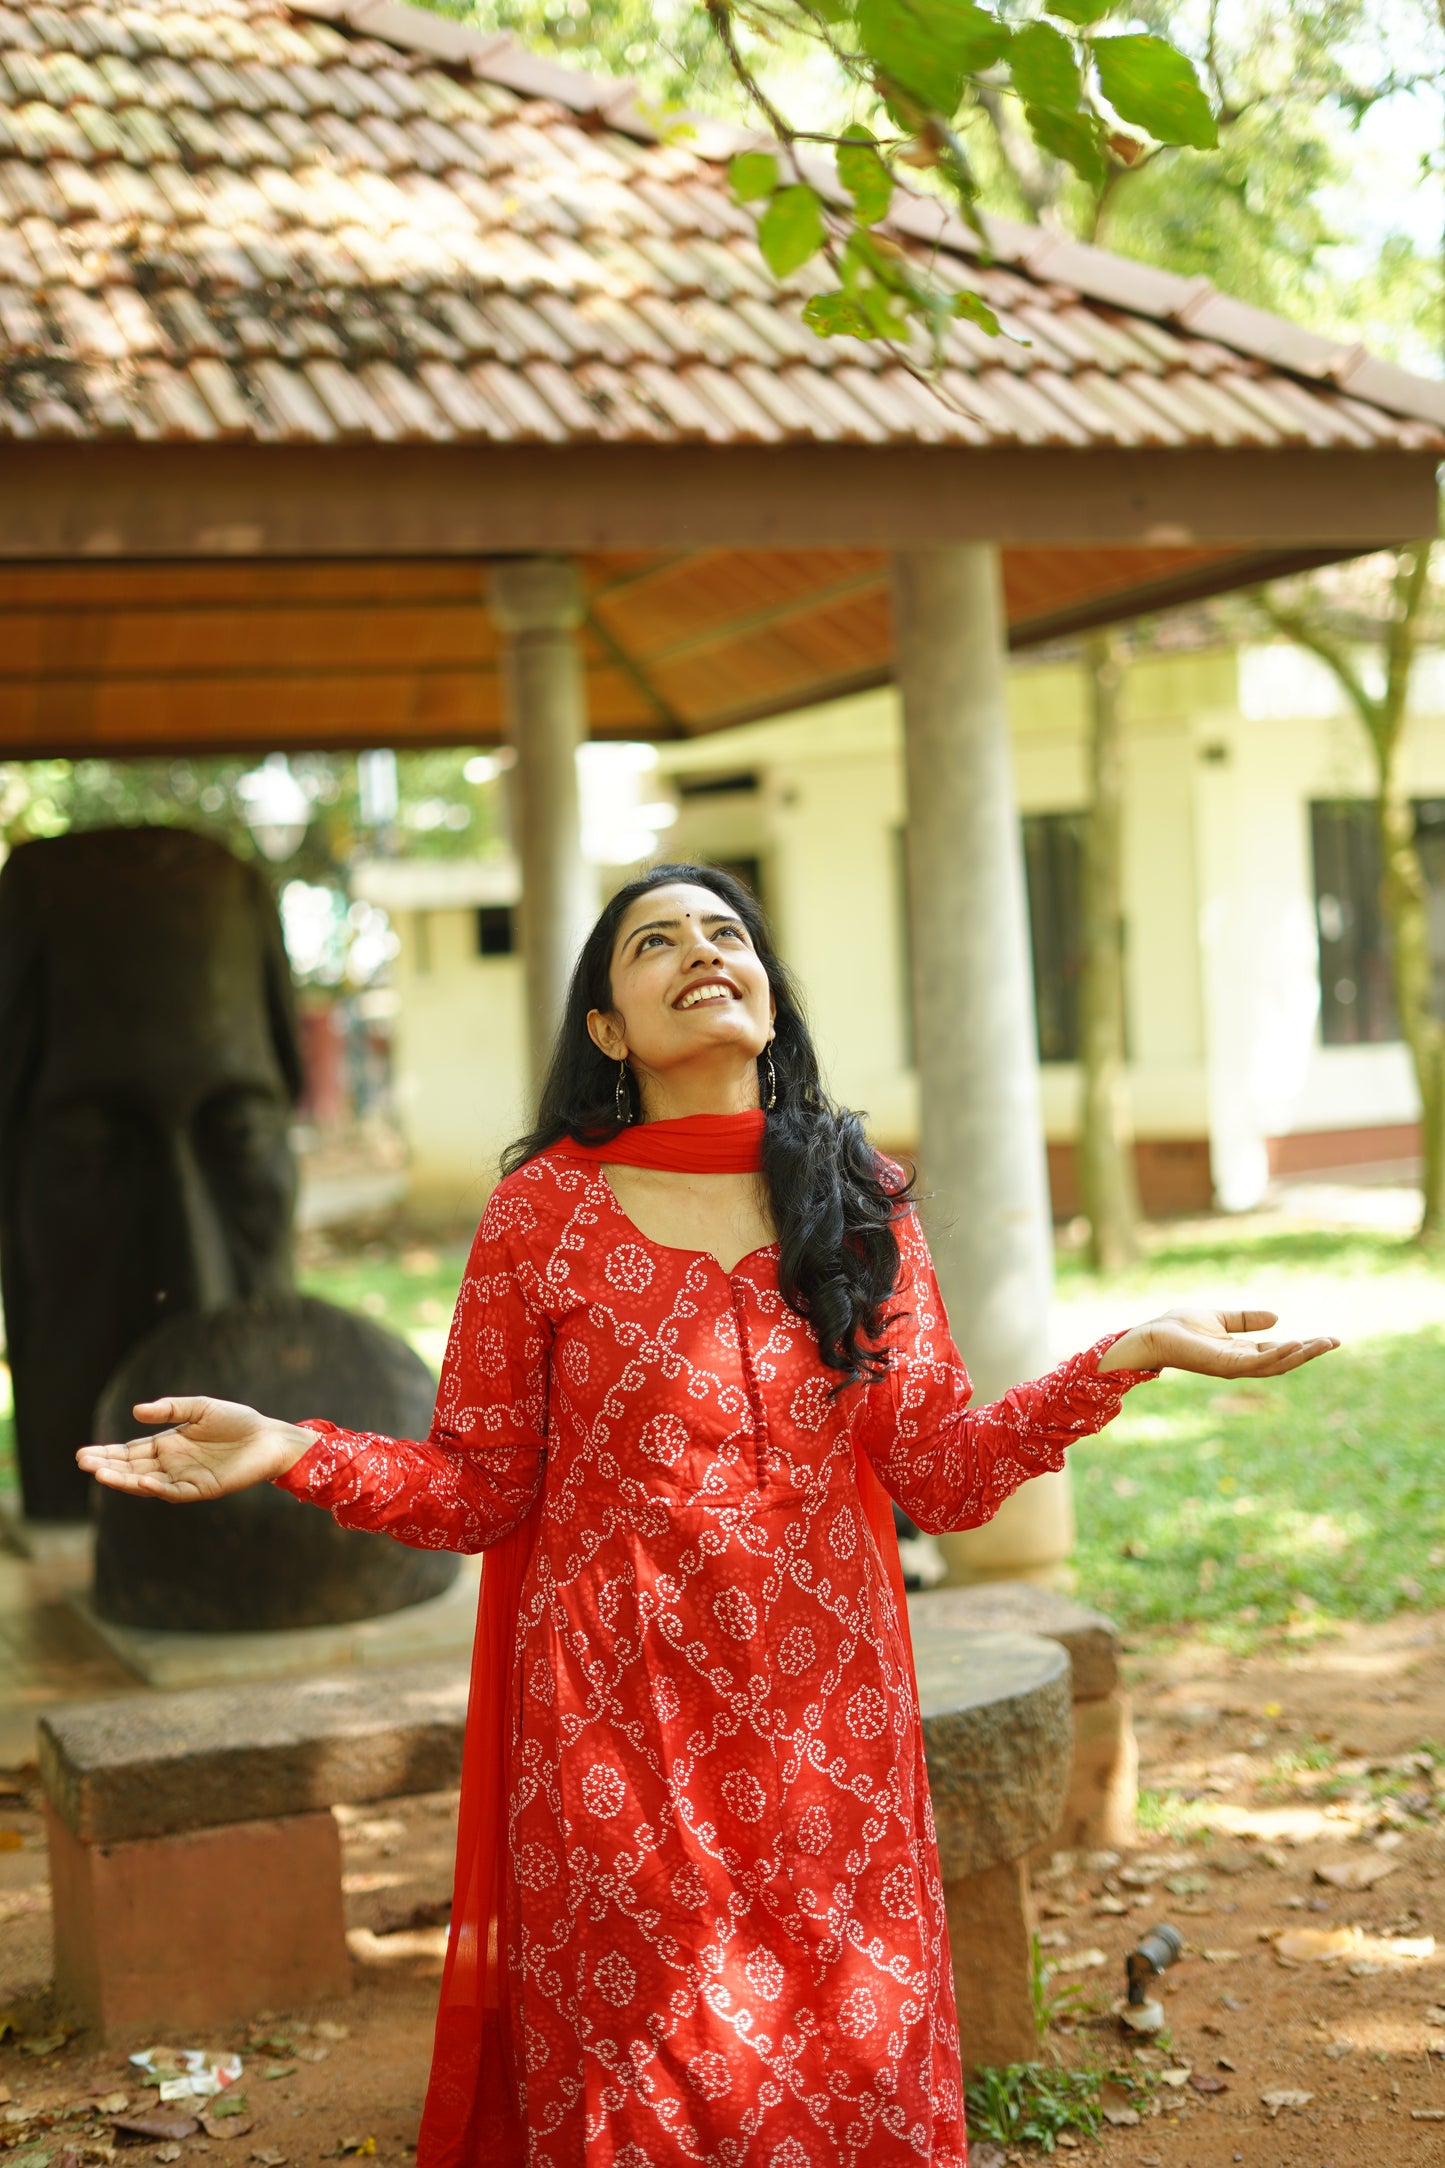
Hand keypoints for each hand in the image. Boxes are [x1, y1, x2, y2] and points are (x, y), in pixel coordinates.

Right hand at [76, 1397, 316, 1503]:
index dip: (107, 1454)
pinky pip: (175, 1491)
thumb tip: (136, 1411)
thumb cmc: (236, 1420)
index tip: (83, 1455)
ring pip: (147, 1482)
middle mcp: (171, 1464)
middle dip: (108, 1466)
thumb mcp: (200, 1407)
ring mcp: (185, 1478)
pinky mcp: (202, 1489)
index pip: (130, 1452)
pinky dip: (158, 1488)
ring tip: (101, 1474)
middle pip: (132, 1468)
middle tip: (83, 1463)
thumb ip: (170, 1409)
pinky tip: (143, 1481)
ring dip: (125, 1479)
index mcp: (167, 1444)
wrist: (269, 1437)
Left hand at [1097, 1308, 1339, 1377]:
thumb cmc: (1179, 1327)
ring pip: (1276, 1364)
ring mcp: (1233, 1367)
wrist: (1153, 1334)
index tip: (1328, 1339)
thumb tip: (1277, 1317)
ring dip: (1301, 1354)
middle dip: (1309, 1352)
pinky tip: (1295, 1345)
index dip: (1303, 1346)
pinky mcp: (1224, 1365)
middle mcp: (1240, 1363)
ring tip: (1324, 1343)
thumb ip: (1245, 1319)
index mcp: (1240, 1352)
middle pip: (1283, 1361)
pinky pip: (1257, 1362)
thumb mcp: (1220, 1318)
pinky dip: (1278, 1355)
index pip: (1278, 1351)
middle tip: (1335, 1342)